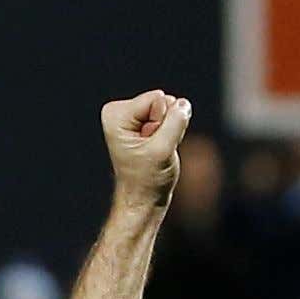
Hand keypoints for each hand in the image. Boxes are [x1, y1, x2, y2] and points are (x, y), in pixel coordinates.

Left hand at [102, 88, 190, 208]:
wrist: (143, 200)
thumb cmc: (146, 180)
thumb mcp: (163, 149)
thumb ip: (176, 121)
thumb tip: (183, 104)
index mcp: (116, 115)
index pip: (158, 98)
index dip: (161, 122)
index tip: (149, 145)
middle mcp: (121, 112)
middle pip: (164, 100)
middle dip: (166, 125)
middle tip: (154, 149)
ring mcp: (133, 117)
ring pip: (171, 108)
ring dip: (170, 130)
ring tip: (156, 150)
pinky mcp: (145, 122)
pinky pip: (172, 116)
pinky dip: (171, 133)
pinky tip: (159, 148)